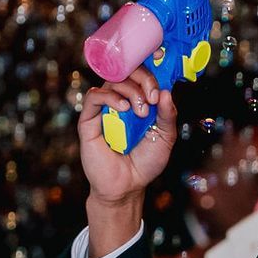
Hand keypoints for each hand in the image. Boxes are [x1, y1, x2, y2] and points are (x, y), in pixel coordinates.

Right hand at [77, 67, 177, 255]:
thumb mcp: (165, 138)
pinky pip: (94, 97)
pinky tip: (123, 109)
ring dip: (131, 91)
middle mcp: (121, 101)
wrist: (127, 186)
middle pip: (127, 72)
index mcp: (139, 101)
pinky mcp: (89, 120)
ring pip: (112, 82)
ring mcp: (104, 109)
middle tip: (152, 98)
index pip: (142, 74)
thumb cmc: (145, 163)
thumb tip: (166, 92)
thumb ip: (168, 115)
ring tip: (141, 111)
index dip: (151, 71)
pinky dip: (110, 97)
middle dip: (144, 80)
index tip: (160, 84)